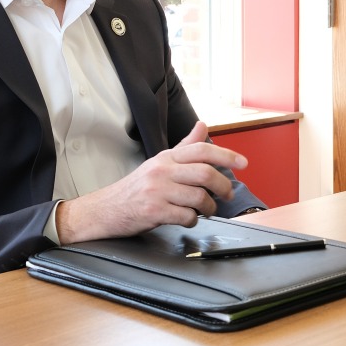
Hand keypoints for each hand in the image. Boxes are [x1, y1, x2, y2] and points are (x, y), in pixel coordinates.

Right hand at [56, 121, 248, 243]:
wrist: (102, 210)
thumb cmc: (135, 188)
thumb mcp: (159, 162)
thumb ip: (184, 146)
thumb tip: (203, 125)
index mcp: (166, 157)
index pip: (202, 150)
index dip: (227, 155)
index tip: (243, 163)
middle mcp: (162, 170)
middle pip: (205, 173)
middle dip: (224, 186)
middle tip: (228, 195)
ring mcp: (157, 191)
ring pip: (199, 197)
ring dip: (209, 207)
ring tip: (207, 210)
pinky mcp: (153, 211)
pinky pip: (186, 216)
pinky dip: (193, 220)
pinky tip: (189, 219)